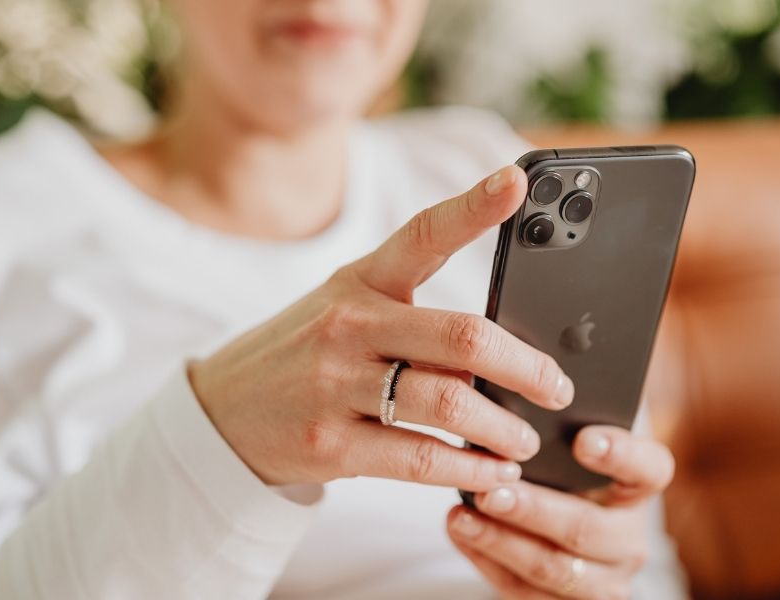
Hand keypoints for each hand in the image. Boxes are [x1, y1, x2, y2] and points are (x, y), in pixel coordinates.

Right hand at [188, 166, 574, 490]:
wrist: (222, 411)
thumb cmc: (306, 352)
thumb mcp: (346, 307)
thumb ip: (414, 311)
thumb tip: (504, 344)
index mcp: (359, 281)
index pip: (422, 233)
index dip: (473, 206)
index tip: (517, 179)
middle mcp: (348, 325)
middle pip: (461, 339)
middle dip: (525, 367)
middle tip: (557, 387)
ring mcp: (335, 386)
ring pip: (448, 405)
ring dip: (502, 428)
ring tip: (524, 439)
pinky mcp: (330, 444)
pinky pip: (419, 460)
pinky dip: (468, 469)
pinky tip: (492, 472)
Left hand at [447, 426, 675, 598]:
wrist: (552, 534)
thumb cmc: (556, 476)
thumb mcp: (562, 455)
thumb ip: (549, 435)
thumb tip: (503, 402)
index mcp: (636, 489)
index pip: (650, 469)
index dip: (621, 455)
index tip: (583, 440)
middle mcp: (629, 538)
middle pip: (588, 528)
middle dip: (535, 510)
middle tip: (494, 490)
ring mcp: (606, 579)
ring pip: (555, 568)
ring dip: (502, 541)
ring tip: (463, 515)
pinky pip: (526, 591)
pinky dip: (486, 560)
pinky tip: (461, 532)